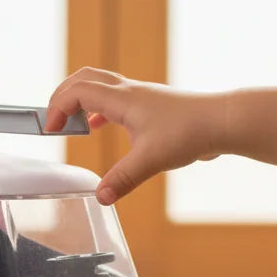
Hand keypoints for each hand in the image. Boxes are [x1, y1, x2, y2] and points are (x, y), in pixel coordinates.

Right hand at [46, 67, 224, 203]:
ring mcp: (139, 96)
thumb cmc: (190, 132)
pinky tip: (97, 125)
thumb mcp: (151, 160)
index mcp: (122, 99)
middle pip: (83, 79)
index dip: (58, 108)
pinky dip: (97, 108)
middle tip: (53, 119)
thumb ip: (122, 179)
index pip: (77, 91)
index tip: (52, 130)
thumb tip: (101, 197)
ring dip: (79, 100)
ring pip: (98, 85)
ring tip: (71, 123)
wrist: (223, 121)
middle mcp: (128, 92)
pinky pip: (113, 98)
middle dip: (61, 96)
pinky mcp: (149, 105)